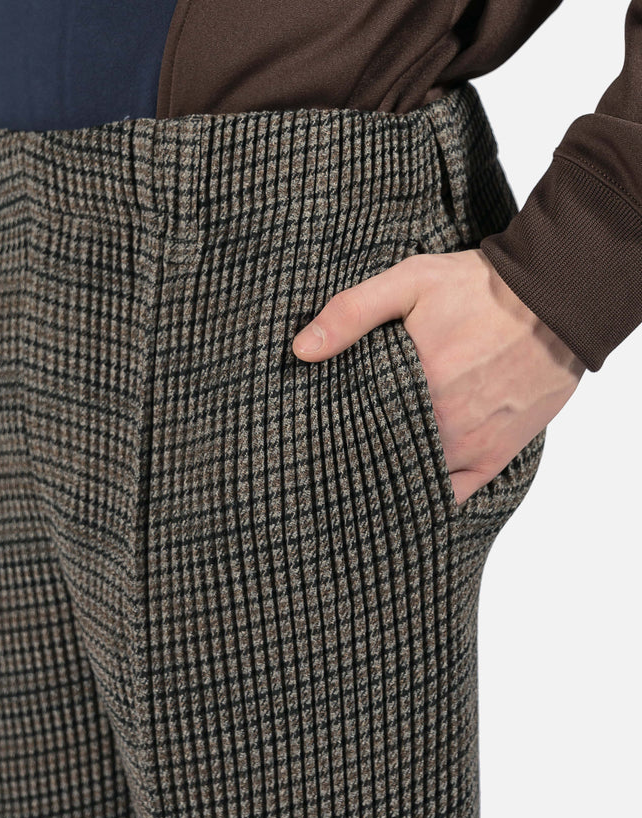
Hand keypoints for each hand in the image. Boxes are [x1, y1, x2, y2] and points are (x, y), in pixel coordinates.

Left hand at [291, 248, 586, 506]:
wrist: (557, 296)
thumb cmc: (480, 287)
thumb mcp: (409, 282)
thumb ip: (352, 313)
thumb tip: (301, 350)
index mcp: (414, 387)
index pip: (354, 430)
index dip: (331, 435)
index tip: (315, 435)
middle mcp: (443, 425)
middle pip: (382, 456)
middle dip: (356, 456)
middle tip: (332, 456)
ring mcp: (471, 445)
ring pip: (414, 478)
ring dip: (389, 475)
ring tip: (362, 473)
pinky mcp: (496, 455)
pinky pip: (454, 493)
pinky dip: (429, 494)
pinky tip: (407, 488)